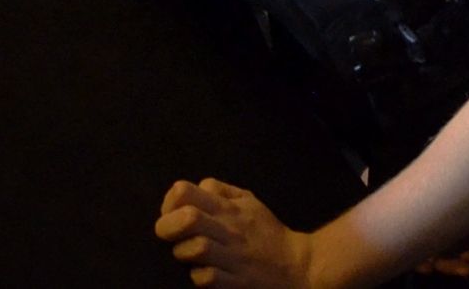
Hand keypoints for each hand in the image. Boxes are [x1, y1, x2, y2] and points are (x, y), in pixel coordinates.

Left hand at [156, 180, 315, 288]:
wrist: (300, 267)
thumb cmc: (267, 233)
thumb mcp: (249, 202)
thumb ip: (221, 191)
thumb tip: (194, 188)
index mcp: (230, 207)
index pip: (186, 191)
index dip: (170, 202)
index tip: (172, 214)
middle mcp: (230, 229)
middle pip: (188, 218)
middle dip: (168, 226)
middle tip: (170, 236)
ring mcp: (233, 257)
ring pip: (195, 248)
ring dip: (183, 253)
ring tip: (188, 256)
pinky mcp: (237, 283)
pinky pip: (206, 278)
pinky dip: (199, 276)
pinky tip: (203, 274)